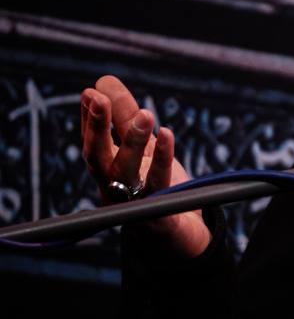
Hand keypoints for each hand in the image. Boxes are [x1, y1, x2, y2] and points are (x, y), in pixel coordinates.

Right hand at [81, 76, 210, 258]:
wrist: (179, 236)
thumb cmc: (156, 188)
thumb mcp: (143, 148)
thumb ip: (126, 118)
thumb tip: (104, 82)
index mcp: (108, 172)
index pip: (93, 143)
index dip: (90, 120)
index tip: (91, 92)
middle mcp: (115, 188)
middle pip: (98, 159)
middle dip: (96, 129)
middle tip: (99, 99)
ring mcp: (134, 203)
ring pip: (127, 173)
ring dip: (134, 142)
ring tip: (146, 113)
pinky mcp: (160, 214)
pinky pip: (160, 186)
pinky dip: (164, 160)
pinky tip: (169, 135)